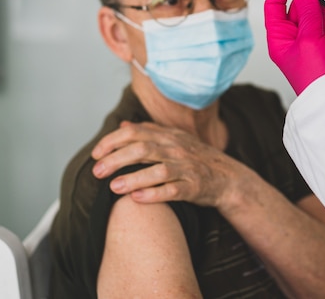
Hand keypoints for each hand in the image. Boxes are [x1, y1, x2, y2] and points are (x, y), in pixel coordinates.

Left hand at [91, 121, 245, 207]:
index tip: (96, 153)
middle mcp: (176, 149)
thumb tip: (122, 126)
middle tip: (97, 172)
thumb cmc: (196, 158)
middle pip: (143, 149)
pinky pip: (173, 190)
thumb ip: (149, 132)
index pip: (136, 132)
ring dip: (134, 178)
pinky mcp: (194, 187)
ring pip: (158, 170)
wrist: (228, 178)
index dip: (113, 141)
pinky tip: (137, 199)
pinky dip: (155, 194)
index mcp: (168, 136)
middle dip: (117, 159)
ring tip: (114, 187)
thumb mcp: (174, 140)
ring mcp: (186, 168)